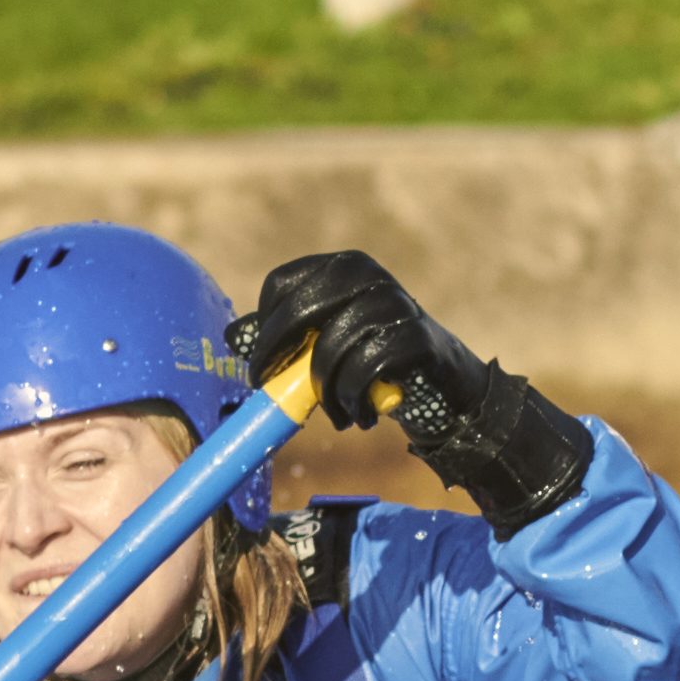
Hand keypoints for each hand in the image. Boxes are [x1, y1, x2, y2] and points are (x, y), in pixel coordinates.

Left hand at [231, 247, 591, 523]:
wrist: (447, 388)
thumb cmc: (378, 361)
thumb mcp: (328, 342)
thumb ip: (287, 336)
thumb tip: (232, 336)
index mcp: (343, 266)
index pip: (282, 284)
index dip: (264, 328)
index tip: (262, 366)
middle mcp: (369, 274)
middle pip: (301, 310)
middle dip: (279, 357)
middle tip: (272, 392)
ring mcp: (396, 302)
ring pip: (332, 347)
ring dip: (326, 391)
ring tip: (336, 412)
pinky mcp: (418, 337)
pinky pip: (366, 369)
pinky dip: (355, 400)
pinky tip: (361, 414)